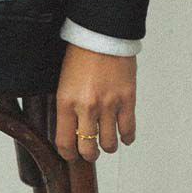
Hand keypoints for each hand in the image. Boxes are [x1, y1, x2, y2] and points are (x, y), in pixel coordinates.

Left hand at [53, 42, 137, 161]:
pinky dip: (127, 137)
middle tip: (90, 152)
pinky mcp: (127, 100)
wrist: (102, 37)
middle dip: (88, 154)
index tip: (70, 155)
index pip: (64, 141)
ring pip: (109, 143)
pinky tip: (124, 137)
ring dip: (108, 147)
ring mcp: (109, 106)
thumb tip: (70, 128)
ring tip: (106, 144)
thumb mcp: (62, 82)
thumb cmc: (80, 56)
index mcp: (66, 102)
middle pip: (88, 148)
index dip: (68, 154)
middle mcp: (87, 108)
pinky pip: (128, 129)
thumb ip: (66, 106)